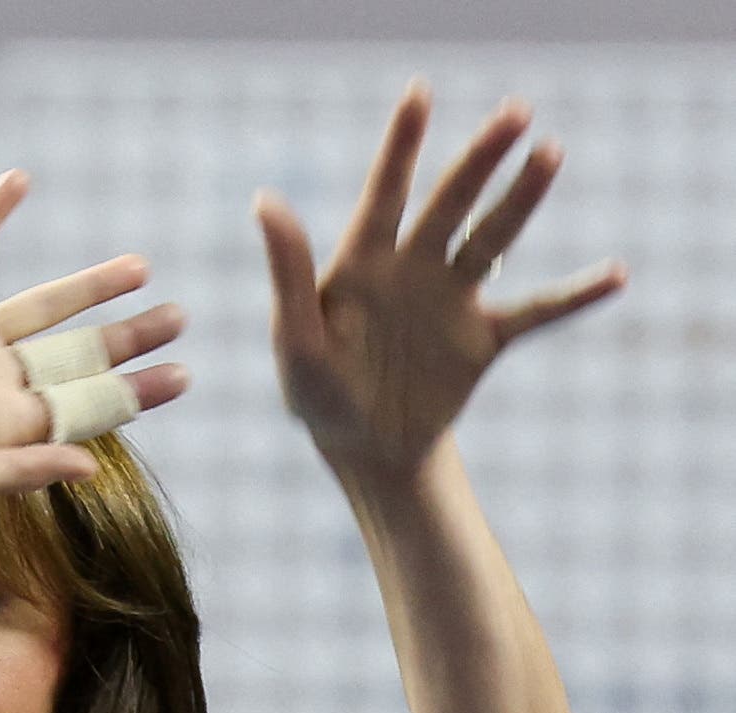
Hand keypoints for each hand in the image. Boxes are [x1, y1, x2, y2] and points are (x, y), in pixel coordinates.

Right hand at [0, 169, 188, 499]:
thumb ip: (23, 468)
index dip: (136, 391)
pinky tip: (20, 180)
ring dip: (89, 287)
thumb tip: (92, 465)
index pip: (85, 405)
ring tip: (140, 269)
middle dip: (128, 339)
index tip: (184, 373)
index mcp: (5, 424)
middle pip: (76, 355)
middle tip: (179, 317)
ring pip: (42, 305)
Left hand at [256, 85, 625, 486]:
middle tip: (515, 113)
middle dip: (481, 159)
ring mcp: (452, 298)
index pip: (384, 193)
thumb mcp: (296, 341)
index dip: (402, 144)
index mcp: (362, 264)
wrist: (367, 450)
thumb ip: (288, 273)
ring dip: (522, 200)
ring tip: (550, 153)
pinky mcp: (485, 336)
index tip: (420, 92)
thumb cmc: (317, 396)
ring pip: (494, 239)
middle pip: (452, 203)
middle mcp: (413, 268)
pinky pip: (538, 311)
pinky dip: (576, 295)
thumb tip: (265, 199)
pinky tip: (617, 274)